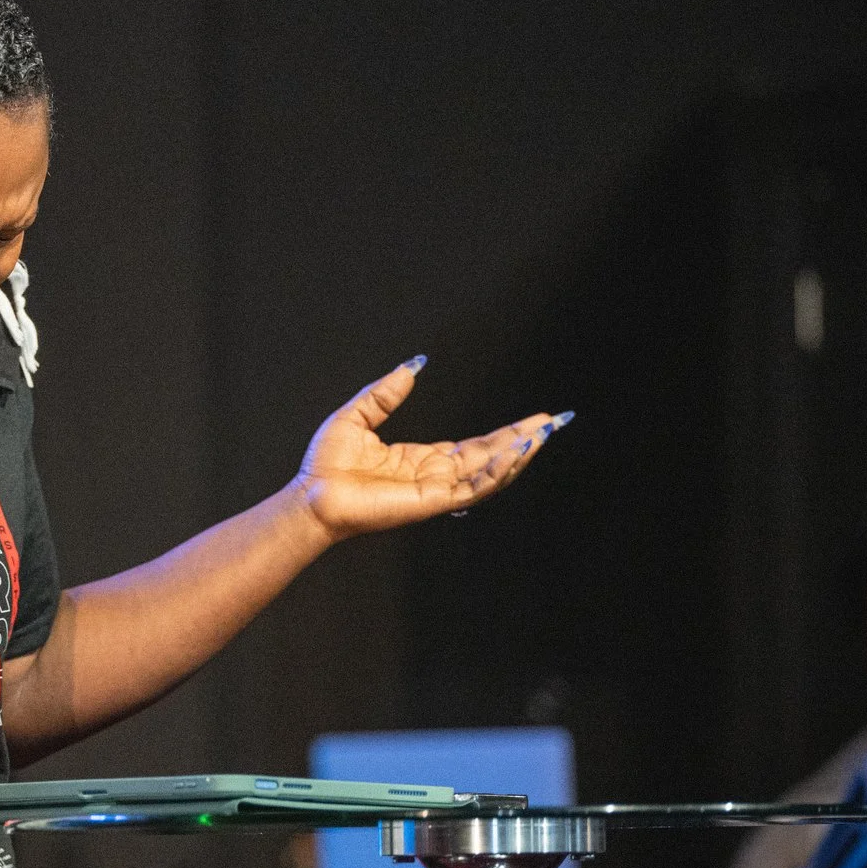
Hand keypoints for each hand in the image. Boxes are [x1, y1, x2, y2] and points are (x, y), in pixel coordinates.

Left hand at [293, 356, 567, 546]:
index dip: (505, 433)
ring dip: (518, 454)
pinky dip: (497, 470)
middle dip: (524, 440)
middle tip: (556, 422)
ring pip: (489, 473)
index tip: (534, 420)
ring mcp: (436, 491)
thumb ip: (386, 394)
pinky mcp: (431, 501)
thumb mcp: (358, 416)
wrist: (311, 496)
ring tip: (543, 434)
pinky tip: (516, 451)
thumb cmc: (325, 465)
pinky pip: (473, 487)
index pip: (474, 446)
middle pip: (490, 457)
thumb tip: (414, 366)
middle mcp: (434, 476)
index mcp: (421, 460)